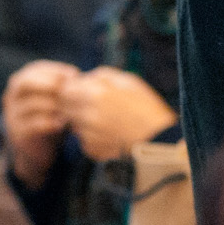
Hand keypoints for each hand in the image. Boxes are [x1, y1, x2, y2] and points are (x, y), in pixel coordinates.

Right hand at [4, 60, 78, 188]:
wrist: (38, 149)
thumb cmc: (50, 117)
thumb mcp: (54, 98)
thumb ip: (61, 87)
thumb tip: (77, 77)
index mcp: (19, 83)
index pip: (35, 69)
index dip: (56, 70)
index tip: (75, 74)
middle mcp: (11, 97)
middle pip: (25, 83)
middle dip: (49, 83)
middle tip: (68, 89)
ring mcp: (12, 115)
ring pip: (31, 104)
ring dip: (53, 105)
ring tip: (69, 108)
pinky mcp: (18, 134)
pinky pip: (33, 124)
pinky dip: (50, 122)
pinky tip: (62, 123)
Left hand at [61, 66, 178, 162]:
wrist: (158, 138)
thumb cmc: (145, 106)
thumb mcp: (126, 80)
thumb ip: (100, 75)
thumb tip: (83, 78)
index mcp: (95, 94)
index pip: (65, 89)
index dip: (72, 88)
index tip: (81, 90)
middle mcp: (87, 115)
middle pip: (65, 107)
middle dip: (74, 104)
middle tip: (93, 105)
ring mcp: (88, 134)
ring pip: (73, 124)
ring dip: (81, 120)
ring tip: (103, 119)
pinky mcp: (92, 149)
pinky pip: (82, 140)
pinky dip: (90, 136)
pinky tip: (107, 133)